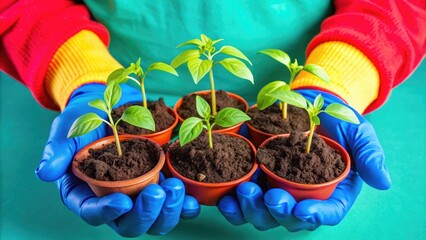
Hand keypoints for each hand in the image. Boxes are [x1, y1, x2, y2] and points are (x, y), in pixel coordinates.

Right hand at [35, 83, 199, 235]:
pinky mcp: (159, 184)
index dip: (107, 213)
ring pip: (155, 220)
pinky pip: (174, 204)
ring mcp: (139, 195)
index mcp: (86, 192)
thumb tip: (45, 173)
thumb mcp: (69, 128)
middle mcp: (114, 200)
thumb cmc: (85, 117)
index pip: (93, 213)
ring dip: (168, 211)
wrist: (110, 102)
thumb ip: (58, 151)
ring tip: (176, 188)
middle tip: (157, 192)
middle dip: (145, 214)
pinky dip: (185, 205)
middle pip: (129, 224)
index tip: (123, 201)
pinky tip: (193, 198)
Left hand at [218, 89, 390, 230]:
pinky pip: (242, 201)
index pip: (327, 212)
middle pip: (290, 219)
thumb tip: (384, 182)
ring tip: (244, 192)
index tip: (303, 210)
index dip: (316, 215)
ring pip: (263, 214)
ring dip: (252, 209)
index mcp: (331, 191)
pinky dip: (233, 203)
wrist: (309, 101)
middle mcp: (302, 196)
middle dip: (278, 212)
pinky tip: (226, 198)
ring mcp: (277, 189)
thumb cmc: (337, 118)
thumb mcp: (358, 132)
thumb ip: (370, 155)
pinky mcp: (256, 179)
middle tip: (271, 197)